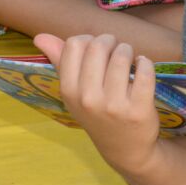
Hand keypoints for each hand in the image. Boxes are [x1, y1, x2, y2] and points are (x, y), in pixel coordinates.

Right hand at [35, 33, 161, 176]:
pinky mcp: (139, 109)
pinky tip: (142, 67)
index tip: (97, 51)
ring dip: (128, 50)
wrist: (124, 148)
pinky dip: (145, 62)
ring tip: (130, 60)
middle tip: (116, 52)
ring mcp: (114, 106)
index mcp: (69, 91)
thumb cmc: (97, 113)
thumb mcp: (74, 92)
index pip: (74, 44)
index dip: (89, 40)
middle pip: (98, 45)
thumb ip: (59, 61)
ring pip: (122, 55)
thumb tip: (40, 36)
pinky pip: (144, 70)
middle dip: (111, 42)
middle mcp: (88, 99)